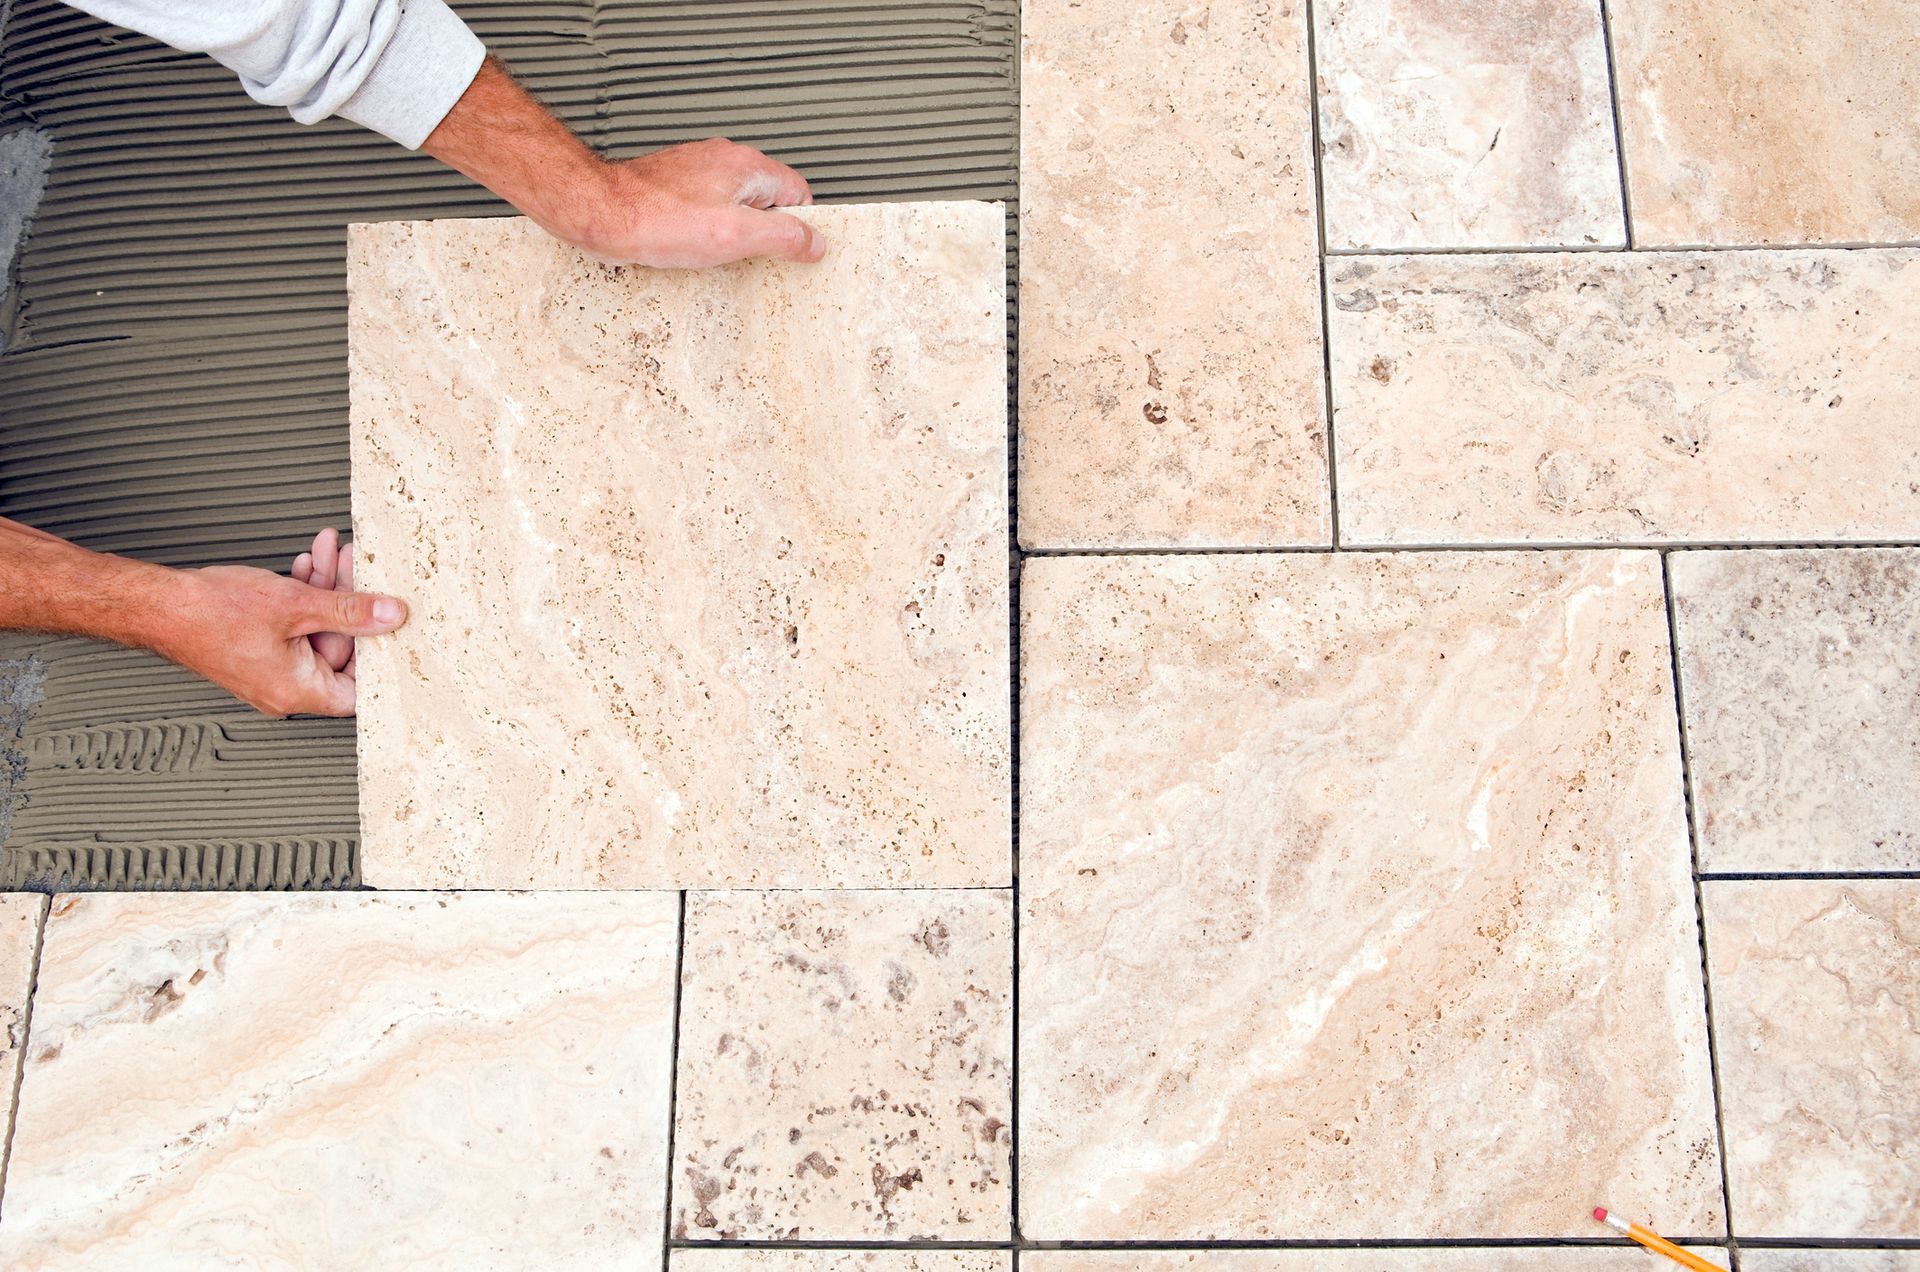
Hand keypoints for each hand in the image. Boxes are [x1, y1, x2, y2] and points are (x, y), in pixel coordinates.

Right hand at [154, 529, 406, 717]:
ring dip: (326, 589)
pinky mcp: (259, 650)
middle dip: (348, 601)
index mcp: (298, 692)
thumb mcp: (296, 605)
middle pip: (339, 648)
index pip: (359, 688)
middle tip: (354, 564)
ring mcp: (271, 670)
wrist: (158, 603)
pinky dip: (303, 596)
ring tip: (330, 552)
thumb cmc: (211, 612)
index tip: (388, 621)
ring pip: (316, 630)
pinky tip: (307, 566)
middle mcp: (285, 689)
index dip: (377, 654)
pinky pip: (294, 626)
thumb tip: (392, 615)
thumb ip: (350, 611)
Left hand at [563, 138, 825, 268]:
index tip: (790, 249)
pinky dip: (705, 229)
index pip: (798, 191)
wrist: (600, 212)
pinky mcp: (675, 185)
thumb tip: (814, 243)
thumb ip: (783, 237)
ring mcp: (696, 170)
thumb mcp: (735, 237)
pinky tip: (691, 246)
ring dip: (732, 231)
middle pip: (767, 199)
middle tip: (747, 254)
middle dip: (763, 231)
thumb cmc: (656, 221)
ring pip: (735, 204)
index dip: (798, 225)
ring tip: (713, 252)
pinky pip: (707, 208)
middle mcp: (722, 160)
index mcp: (745, 166)